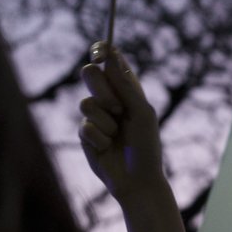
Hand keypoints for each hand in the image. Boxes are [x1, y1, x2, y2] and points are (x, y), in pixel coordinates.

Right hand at [78, 43, 165, 202]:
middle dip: (102, 89)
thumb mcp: (141, 113)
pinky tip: (108, 148)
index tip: (99, 51)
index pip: (110, 62)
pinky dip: (100, 138)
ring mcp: (96, 116)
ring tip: (117, 134)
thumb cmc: (147, 146)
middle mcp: (109, 99)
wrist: (138, 180)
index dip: (102, 51)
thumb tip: (111, 57)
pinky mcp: (86, 135)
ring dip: (105, 121)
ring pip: (86, 103)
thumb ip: (125, 86)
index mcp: (127, 89)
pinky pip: (85, 126)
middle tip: (118, 107)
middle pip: (90, 75)